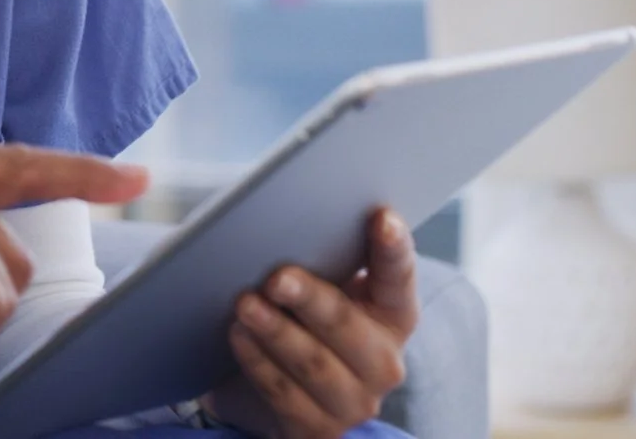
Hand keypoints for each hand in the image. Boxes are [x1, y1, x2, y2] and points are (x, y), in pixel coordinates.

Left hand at [208, 208, 420, 438]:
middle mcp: (383, 362)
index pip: (398, 277)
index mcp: (392, 314)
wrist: (273, 389)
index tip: (382, 217)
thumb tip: (284, 222)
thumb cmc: (299, 320)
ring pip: (313, 363)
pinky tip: (237, 336)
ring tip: (245, 305)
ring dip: (276, 332)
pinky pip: (284, 393)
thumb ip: (319, 260)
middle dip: (311, 299)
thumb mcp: (318, 289)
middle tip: (277, 277)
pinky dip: (258, 362)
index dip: (393, 248)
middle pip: (347, 325)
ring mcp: (354, 401)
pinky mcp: (318, 429)